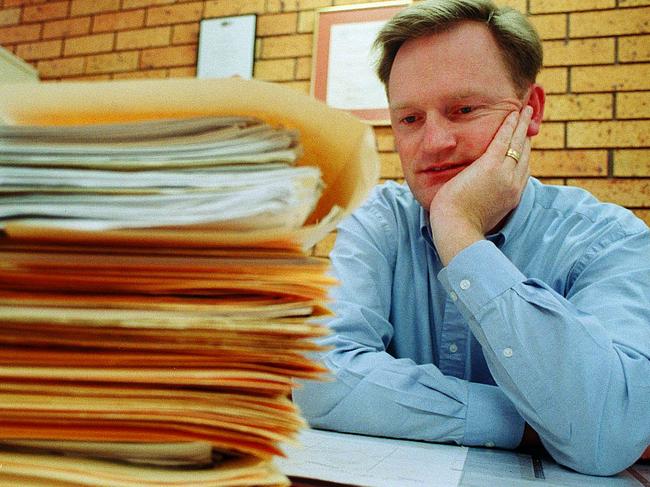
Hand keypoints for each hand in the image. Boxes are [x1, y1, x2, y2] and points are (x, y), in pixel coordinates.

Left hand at [429, 106, 532, 264]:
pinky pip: (504, 139)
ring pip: (517, 143)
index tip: (524, 142)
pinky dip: (510, 124)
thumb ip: (484, 202)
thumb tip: (476, 198)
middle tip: (529, 120)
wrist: (457, 230)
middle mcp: (513, 185)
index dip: (523, 154)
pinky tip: (512, 113)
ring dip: (522, 124)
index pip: (522, 170)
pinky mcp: (491, 166)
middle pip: (524, 155)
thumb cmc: (459, 227)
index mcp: (511, 197)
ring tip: (525, 110)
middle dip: (526, 136)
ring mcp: (504, 175)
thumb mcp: (479, 214)